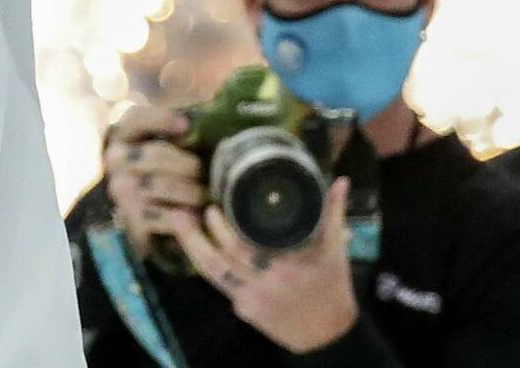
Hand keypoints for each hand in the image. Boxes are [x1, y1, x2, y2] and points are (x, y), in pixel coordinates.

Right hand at [101, 105, 203, 259]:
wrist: (153, 222)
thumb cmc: (170, 173)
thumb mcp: (172, 146)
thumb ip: (185, 128)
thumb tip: (214, 109)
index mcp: (123, 134)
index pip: (136, 117)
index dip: (162, 118)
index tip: (187, 126)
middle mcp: (114, 159)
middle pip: (155, 154)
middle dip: (187, 164)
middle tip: (204, 172)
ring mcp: (120, 190)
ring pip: (160, 185)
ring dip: (190, 192)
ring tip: (204, 196)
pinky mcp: (131, 220)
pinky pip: (162, 216)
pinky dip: (184, 217)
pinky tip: (195, 217)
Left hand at [170, 175, 360, 353]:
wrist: (329, 337)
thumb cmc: (332, 288)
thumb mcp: (335, 252)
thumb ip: (334, 214)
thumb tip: (340, 181)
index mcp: (286, 267)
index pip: (243, 246)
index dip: (221, 227)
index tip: (212, 205)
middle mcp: (264, 285)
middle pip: (220, 259)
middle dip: (198, 233)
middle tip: (189, 208)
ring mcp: (251, 301)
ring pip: (212, 273)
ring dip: (192, 245)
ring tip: (179, 220)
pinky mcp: (245, 312)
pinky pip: (220, 286)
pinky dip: (207, 265)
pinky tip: (195, 246)